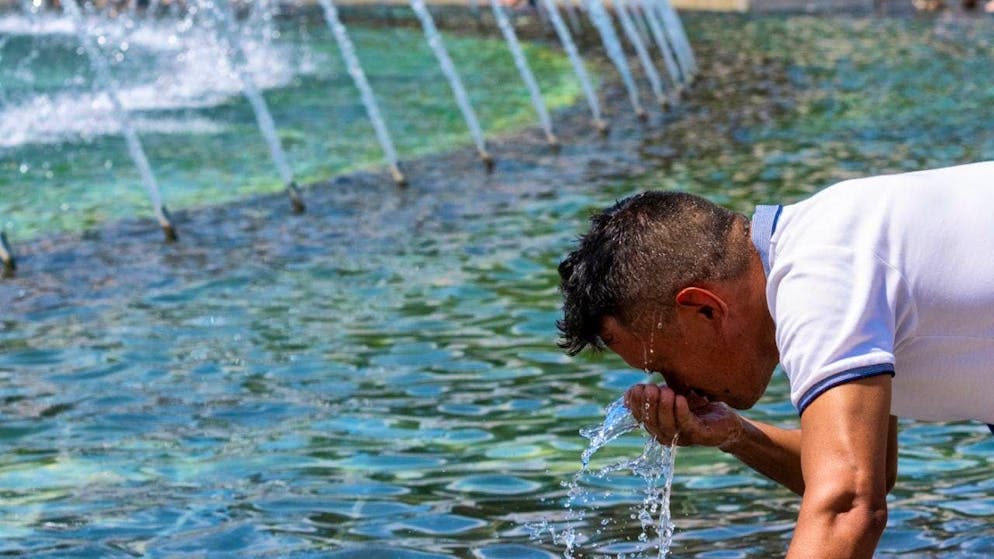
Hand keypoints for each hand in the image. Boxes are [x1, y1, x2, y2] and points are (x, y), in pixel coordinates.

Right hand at [624, 383, 743, 447]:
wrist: (727, 421)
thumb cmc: (698, 408)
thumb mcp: (675, 397)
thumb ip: (658, 394)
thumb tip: (635, 388)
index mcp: (658, 425)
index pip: (640, 417)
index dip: (635, 404)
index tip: (636, 388)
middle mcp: (667, 435)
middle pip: (651, 422)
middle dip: (648, 404)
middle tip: (650, 388)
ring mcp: (683, 437)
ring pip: (667, 425)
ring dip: (664, 407)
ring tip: (665, 390)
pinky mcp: (700, 436)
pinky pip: (687, 424)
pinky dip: (681, 412)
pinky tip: (680, 399)